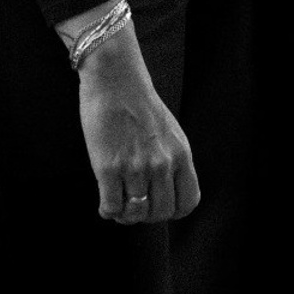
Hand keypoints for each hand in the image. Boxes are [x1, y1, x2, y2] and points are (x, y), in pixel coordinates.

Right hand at [73, 22, 199, 224]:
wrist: (115, 78)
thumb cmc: (139, 104)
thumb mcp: (170, 131)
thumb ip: (172, 161)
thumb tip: (164, 192)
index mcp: (180, 154)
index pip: (188, 203)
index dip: (172, 210)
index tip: (158, 203)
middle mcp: (161, 163)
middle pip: (161, 213)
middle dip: (146, 215)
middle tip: (134, 203)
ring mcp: (135, 167)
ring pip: (135, 215)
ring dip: (125, 214)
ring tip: (118, 202)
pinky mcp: (108, 167)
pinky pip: (111, 208)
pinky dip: (107, 210)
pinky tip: (105, 200)